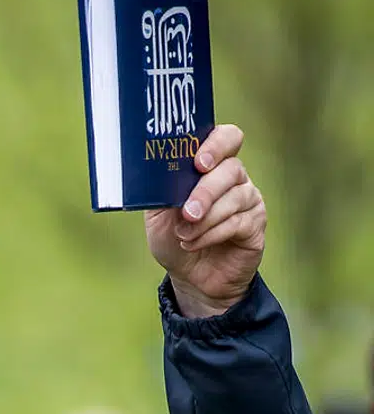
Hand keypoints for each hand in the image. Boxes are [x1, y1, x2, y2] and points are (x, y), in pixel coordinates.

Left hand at [144, 124, 265, 317]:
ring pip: (234, 198)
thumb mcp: (158, 213)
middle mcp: (235, 178)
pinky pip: (238, 222)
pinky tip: (192, 243)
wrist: (188, 276)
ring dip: (204, 219)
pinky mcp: (256, 225)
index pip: (227, 138)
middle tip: (187, 212)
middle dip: (206, 191)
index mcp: (212, 165)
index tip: (198, 163)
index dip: (216, 145)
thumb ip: (161, 190)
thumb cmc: (173, 237)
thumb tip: (158, 173)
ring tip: (183, 235)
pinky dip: (211, 234)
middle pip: (231, 169)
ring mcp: (249, 200)